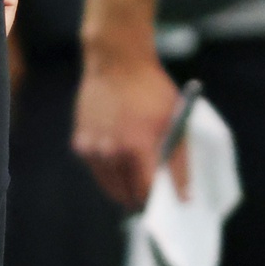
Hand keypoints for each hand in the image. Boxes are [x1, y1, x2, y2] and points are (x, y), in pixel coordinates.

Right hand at [73, 42, 179, 211]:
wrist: (117, 61)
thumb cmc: (151, 89)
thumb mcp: (175, 122)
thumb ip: (180, 163)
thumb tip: (184, 196)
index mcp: (136, 147)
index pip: (145, 193)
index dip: (155, 202)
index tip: (164, 204)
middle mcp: (110, 151)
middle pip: (124, 195)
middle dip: (139, 198)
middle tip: (151, 194)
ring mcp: (91, 148)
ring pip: (108, 186)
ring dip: (122, 187)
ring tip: (136, 177)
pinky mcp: (80, 141)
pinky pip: (96, 169)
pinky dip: (108, 170)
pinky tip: (120, 156)